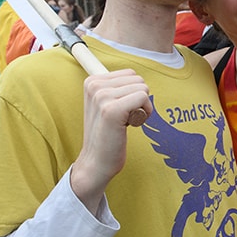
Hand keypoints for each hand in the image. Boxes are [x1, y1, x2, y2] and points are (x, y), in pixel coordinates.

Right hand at [71, 69, 152, 211]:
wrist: (96, 162)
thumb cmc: (107, 135)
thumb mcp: (106, 104)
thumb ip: (117, 88)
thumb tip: (135, 76)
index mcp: (92, 81)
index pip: (130, 74)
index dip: (132, 93)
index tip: (119, 111)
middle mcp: (94, 85)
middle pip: (138, 80)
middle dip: (138, 100)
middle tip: (123, 118)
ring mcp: (101, 97)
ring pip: (143, 88)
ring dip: (141, 108)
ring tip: (125, 123)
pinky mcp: (111, 110)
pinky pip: (143, 98)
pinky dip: (144, 114)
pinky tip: (129, 126)